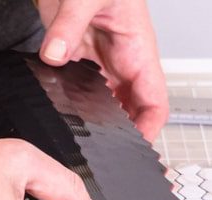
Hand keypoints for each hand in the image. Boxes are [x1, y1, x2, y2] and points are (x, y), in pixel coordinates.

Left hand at [37, 0, 168, 140]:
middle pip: (130, 111)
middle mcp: (122, 60)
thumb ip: (68, 26)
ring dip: (94, 124)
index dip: (149, 130)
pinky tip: (58, 118)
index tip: (134, 152)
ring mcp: (100, 60)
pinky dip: (72, 106)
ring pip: (105, 104)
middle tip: (100, 160)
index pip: (155, 102)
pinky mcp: (77, 55)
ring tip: (80, 148)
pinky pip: (79, 89)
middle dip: (120, 137)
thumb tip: (55, 55)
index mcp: (138, 49)